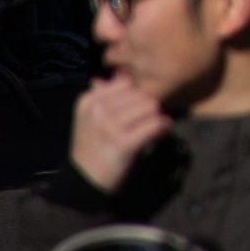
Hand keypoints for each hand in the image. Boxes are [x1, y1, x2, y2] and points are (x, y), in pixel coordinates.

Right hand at [69, 75, 173, 194]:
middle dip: (149, 106)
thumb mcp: (93, 117)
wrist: (85, 182)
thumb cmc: (93, 146)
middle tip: (151, 119)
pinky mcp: (123, 143)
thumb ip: (107, 93)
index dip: (137, 95)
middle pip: (141, 94)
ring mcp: (109, 127)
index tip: (139, 108)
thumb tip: (123, 69)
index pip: (126, 84)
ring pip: (150, 107)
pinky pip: (155, 124)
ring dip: (158, 116)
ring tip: (157, 125)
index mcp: (89, 101)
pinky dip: (164, 126)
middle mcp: (97, 111)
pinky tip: (164, 130)